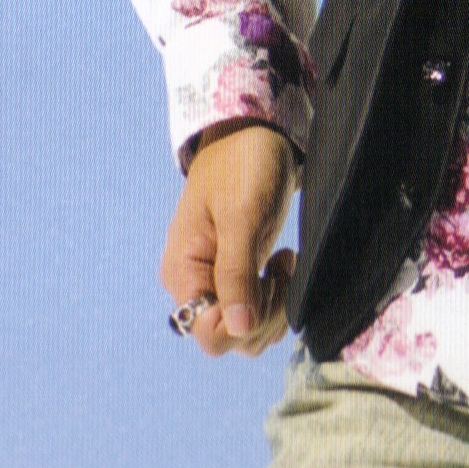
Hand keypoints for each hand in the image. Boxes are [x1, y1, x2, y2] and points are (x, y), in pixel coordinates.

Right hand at [160, 122, 297, 357]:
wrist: (252, 130)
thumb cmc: (243, 164)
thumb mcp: (242, 214)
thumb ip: (236, 273)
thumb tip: (238, 329)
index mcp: (184, 272)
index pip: (210, 333)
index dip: (246, 322)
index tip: (268, 281)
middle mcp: (195, 283)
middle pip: (231, 337)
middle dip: (265, 314)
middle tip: (283, 266)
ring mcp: (215, 280)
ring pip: (246, 329)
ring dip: (274, 307)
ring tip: (285, 262)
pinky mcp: (236, 273)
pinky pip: (254, 310)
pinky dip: (275, 298)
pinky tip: (283, 264)